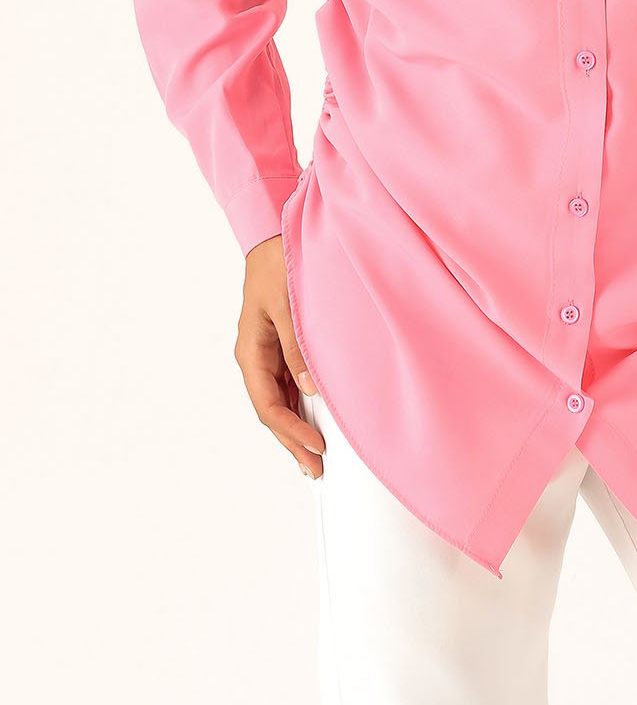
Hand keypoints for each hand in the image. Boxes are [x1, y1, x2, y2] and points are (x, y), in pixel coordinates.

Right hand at [234, 234, 325, 477]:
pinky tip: (313, 419)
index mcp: (251, 350)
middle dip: (292, 441)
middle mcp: (255, 356)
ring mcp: (266, 353)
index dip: (291, 430)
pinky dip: (299, 405)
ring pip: (279, 400)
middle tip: (316, 470)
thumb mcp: (287, 305)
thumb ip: (297, 346)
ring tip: (315, 456)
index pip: (269, 404)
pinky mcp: (279, 345)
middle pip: (272, 410)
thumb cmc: (278, 263)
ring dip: (295, 427)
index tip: (316, 448)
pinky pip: (287, 383)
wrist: (273, 234)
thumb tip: (310, 388)